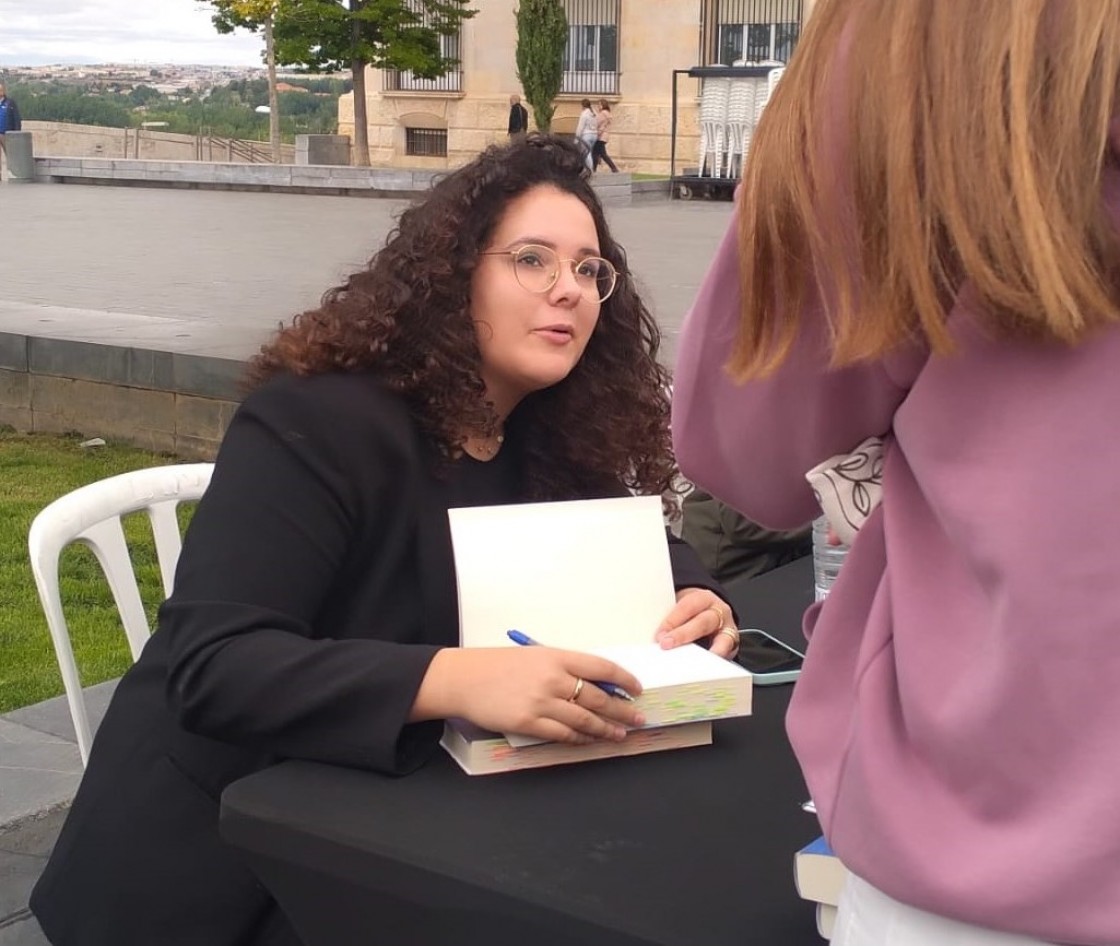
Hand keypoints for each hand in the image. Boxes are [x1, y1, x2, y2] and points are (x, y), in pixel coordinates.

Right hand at [413, 647, 644, 744]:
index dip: (624, 680)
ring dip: (606, 729)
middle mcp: (553, 678)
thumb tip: (595, 686)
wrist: (465, 679)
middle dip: (623, 710)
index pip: (602, 668)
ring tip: (619, 733)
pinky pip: (563, 734)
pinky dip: (580, 739)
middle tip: (638, 718)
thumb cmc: (499, 665)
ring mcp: (541, 702)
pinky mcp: (529, 723)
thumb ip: (564, 668)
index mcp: (557, 656)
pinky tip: (590, 740)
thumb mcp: (535, 656)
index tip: (636, 689)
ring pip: (585, 720)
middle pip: (599, 698)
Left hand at [654, 588, 738, 658]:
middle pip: (702, 623)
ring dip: (705, 652)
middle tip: (666, 645)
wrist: (709, 610)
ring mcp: (728, 628)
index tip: (659, 634)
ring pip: (720, 639)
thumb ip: (669, 617)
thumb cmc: (690, 612)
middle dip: (683, 635)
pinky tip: (705, 669)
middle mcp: (718, 612)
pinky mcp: (732, 645)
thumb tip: (653, 634)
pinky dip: (717, 660)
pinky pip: (727, 652)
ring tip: (692, 663)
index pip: (687, 607)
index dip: (672, 620)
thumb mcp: (679, 607)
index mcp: (703, 598)